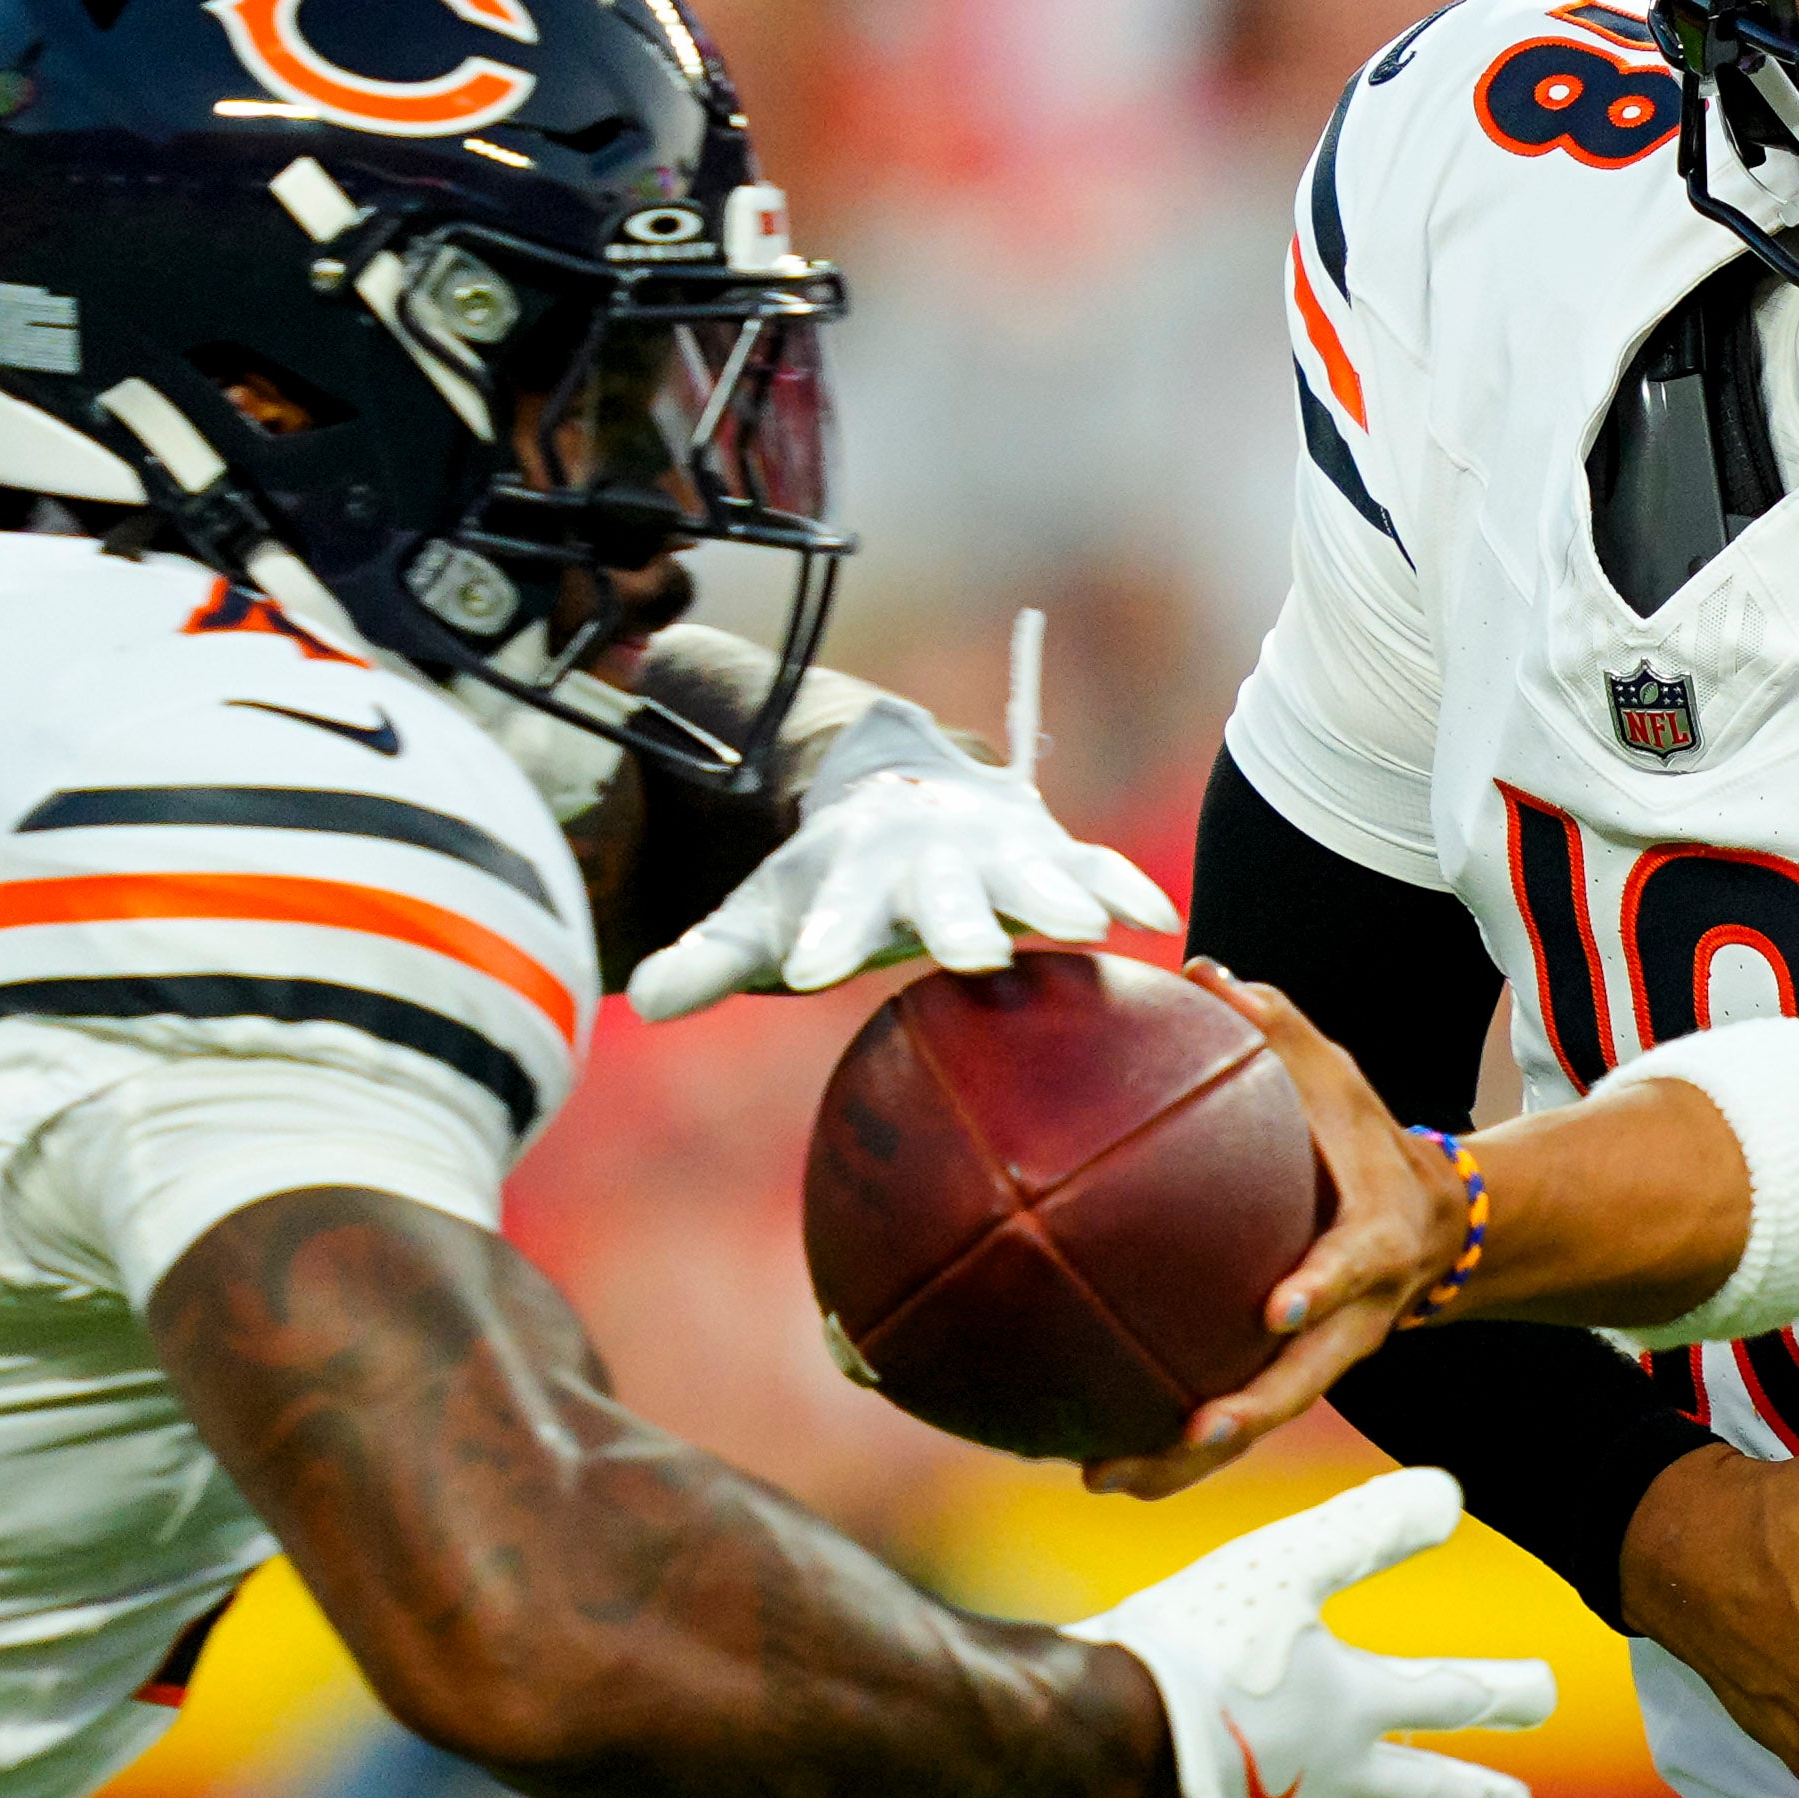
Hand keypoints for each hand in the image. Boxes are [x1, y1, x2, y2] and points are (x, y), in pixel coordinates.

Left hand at [624, 610, 1177, 1018]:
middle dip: (956, 920)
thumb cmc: (829, 882)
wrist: (900, 797)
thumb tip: (642, 1000)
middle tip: (971, 959)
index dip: (825, 934)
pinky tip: (1157, 923)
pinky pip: (1093, 864)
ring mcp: (993, 849)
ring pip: (1027, 871)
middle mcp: (928, 854)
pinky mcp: (1049, 849)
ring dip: (1055, 894)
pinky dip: (1122, 885)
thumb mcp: (763, 914)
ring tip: (1080, 926)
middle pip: (942, 891)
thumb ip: (709, 959)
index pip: (835, 906)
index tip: (810, 968)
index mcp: (854, 869)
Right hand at [1027, 1467, 1555, 1797]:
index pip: (1451, 1695)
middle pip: (1422, 1791)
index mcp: (1350, 1707)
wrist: (1112, 1746)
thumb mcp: (1285, 1566)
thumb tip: (1451, 1491)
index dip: (1504, 1690)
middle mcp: (1327, 1777)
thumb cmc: (1196, 1648)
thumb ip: (1364, 1531)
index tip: (1548, 1689)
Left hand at [1079, 960, 1470, 1498]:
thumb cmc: (1368, 1141)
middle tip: (1191, 1436)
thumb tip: (1205, 970)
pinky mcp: (1288, 1375)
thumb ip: (1280, 1031)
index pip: (1353, 1268)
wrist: (1436, 1227)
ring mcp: (1322, 1357)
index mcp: (1374, 1244)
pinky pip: (1229, 1419)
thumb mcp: (1341, 1080)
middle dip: (1250, 1415)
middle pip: (1304, 1379)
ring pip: (1259, 1422)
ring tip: (1105, 1479)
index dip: (1322, 1288)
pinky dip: (1168, 1450)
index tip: (1280, 1305)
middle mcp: (1353, 1318)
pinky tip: (1092, 1461)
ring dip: (1188, 1463)